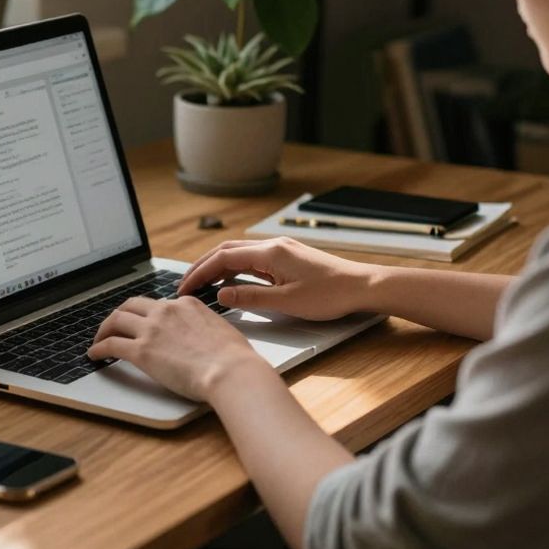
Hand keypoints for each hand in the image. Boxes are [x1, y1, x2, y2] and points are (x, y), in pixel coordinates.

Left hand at [86, 295, 264, 400]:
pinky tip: (95, 355)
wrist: (230, 371)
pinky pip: (111, 344)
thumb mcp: (219, 329)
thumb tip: (201, 336)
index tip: (142, 322)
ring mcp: (152, 329)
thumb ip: (204, 326)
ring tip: (99, 339)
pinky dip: (99, 348)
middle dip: (119, 315)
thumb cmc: (233, 357)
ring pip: (116, 320)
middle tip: (113, 326)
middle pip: (132, 305)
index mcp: (186, 304)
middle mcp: (166, 311)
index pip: (158, 304)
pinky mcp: (142, 350)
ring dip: (104, 329)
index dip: (146, 314)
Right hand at [177, 237, 382, 321]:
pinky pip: (253, 260)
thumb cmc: (331, 295)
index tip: (185, 289)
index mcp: (270, 253)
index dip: (200, 274)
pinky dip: (235, 269)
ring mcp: (281, 250)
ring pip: (239, 254)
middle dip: (203, 267)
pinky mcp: (288, 258)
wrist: (362, 286)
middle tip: (186, 286)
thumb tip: (220, 296)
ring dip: (218, 267)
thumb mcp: (286, 302)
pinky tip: (231, 283)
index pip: (223, 259)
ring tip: (202, 286)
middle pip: (226, 251)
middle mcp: (273, 246)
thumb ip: (250, 297)